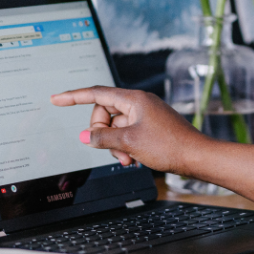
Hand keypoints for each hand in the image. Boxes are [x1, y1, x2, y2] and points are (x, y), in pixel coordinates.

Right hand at [50, 87, 206, 173]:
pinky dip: (126, 147)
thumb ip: (103, 137)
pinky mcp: (150, 127)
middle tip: (113, 151)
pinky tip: (135, 159)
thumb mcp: (129, 143)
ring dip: (116, 146)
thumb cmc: (170, 146)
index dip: (73, 96)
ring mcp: (145, 115)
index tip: (56, 99)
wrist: (197, 157)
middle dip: (103, 134)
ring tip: (128, 159)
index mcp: (134, 99)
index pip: (96, 93)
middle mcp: (139, 103)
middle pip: (105, 113)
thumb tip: (85, 135)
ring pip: (116, 127)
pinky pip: (127, 134)